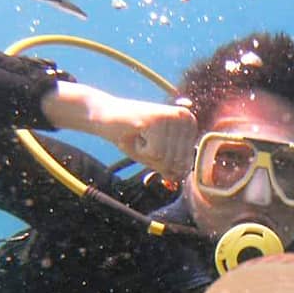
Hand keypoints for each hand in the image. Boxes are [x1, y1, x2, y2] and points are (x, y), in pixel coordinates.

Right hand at [42, 82, 197, 183]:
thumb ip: (170, 168)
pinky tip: (135, 132)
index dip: (162, 163)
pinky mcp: (158, 120)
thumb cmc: (131, 136)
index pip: (185, 165)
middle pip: (177, 163)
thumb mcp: (155, 156)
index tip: (151, 144)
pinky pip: (155, 154)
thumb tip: (178, 177)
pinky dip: (140, 150)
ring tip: (139, 135)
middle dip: (155, 159)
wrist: (104, 115)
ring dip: (146, 154)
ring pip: (166, 159)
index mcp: (189, 125)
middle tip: (143, 140)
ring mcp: (173, 117)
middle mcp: (186, 118)